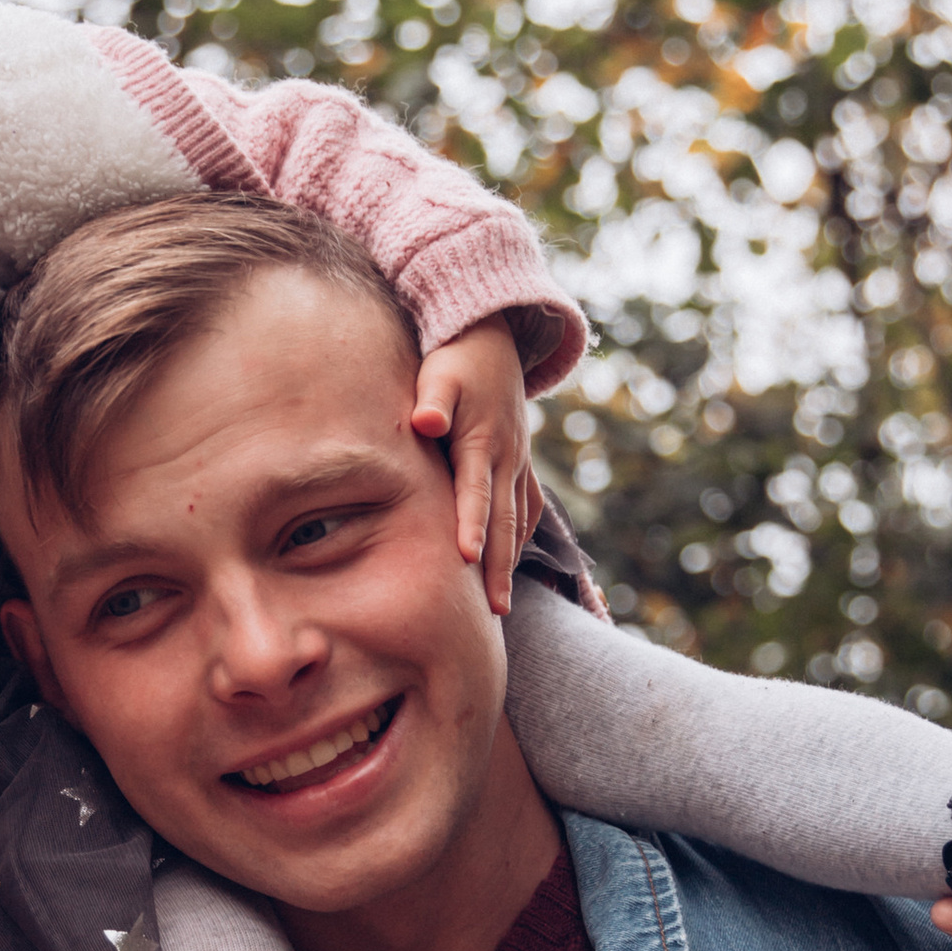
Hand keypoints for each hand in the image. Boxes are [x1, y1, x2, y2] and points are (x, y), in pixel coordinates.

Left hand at [412, 317, 542, 618]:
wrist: (495, 338)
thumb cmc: (455, 359)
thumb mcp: (439, 373)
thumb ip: (431, 399)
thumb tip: (424, 422)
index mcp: (482, 441)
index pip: (475, 492)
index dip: (471, 526)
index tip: (465, 560)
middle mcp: (508, 458)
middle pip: (503, 521)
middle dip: (498, 567)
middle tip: (495, 611)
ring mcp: (520, 462)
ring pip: (518, 520)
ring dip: (511, 561)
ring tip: (501, 604)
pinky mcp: (521, 462)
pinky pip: (527, 507)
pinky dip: (521, 537)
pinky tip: (511, 563)